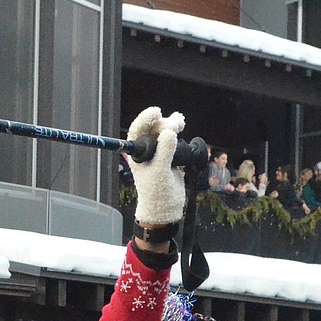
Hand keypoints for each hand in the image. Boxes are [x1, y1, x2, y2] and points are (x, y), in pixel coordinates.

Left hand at [126, 106, 185, 225]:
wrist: (167, 207)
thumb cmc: (157, 193)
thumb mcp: (159, 172)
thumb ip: (164, 152)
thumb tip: (170, 134)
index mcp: (137, 154)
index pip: (138, 130)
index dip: (146, 119)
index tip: (156, 112)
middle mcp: (147, 151)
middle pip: (155, 128)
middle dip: (165, 123)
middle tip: (177, 125)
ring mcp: (159, 153)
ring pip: (166, 133)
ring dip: (173, 126)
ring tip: (180, 124)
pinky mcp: (171, 157)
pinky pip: (175, 141)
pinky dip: (179, 135)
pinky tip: (182, 131)